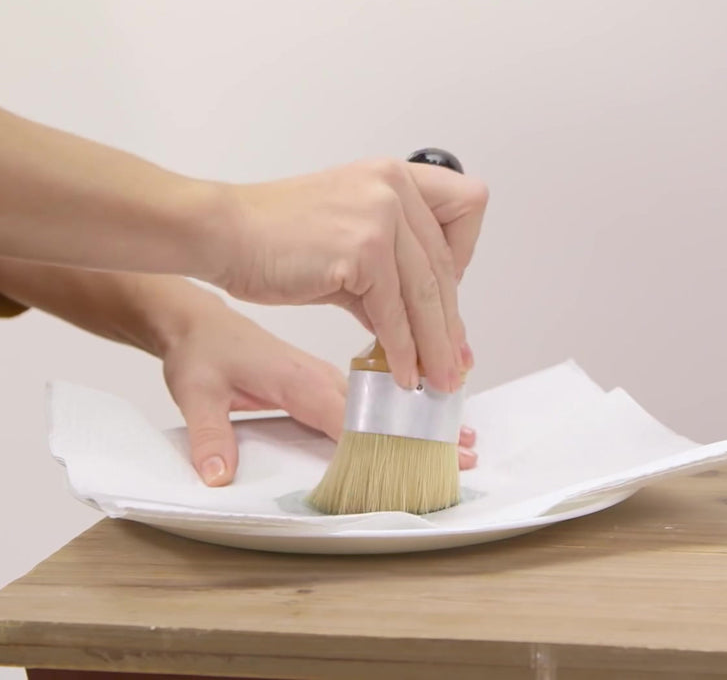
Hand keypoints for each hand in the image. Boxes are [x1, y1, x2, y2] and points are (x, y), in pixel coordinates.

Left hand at [162, 305, 478, 485]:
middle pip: (381, 399)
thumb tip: (217, 475)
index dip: (385, 438)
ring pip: (383, 386)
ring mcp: (324, 369)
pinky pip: (371, 381)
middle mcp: (318, 371)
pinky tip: (423, 399)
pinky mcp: (323, 370)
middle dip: (423, 423)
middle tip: (467, 444)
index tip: (423, 455)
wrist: (195, 319)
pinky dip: (401, 391)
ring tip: (462, 425)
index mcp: (295, 377)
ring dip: (421, 403)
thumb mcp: (193, 390)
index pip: (347, 414)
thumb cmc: (199, 351)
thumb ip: (208, 432)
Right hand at [218, 158, 487, 392]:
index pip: (465, 209)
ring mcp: (380, 214)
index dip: (462, 256)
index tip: (444, 295)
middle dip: (450, 324)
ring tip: (438, 380)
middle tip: (454, 362)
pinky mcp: (363, 248)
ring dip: (436, 347)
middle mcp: (394, 187)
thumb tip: (424, 329)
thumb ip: (391, 277)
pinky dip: (402, 350)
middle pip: (445, 267)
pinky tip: (402, 373)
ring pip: (427, 294)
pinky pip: (394, 312)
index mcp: (395, 176)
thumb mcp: (349, 243)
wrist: (223, 233)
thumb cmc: (274, 237)